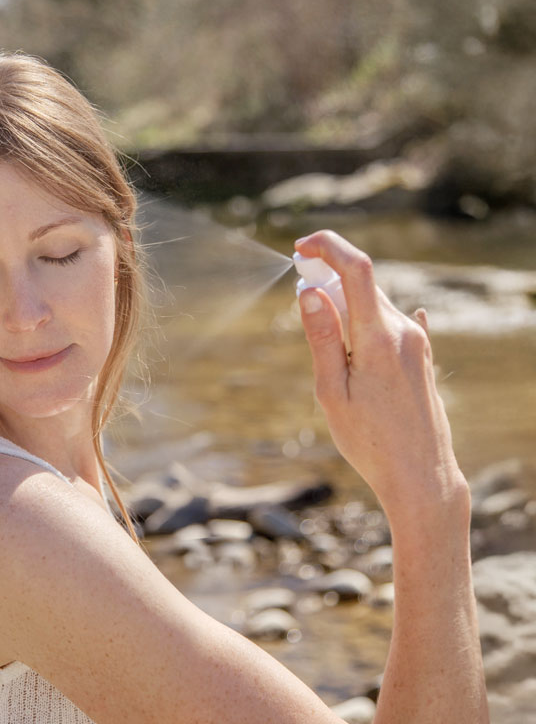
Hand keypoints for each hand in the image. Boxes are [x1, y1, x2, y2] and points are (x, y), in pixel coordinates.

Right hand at [294, 230, 466, 519]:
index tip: (300, 246)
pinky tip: (363, 330)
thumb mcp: (332, 391)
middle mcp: (404, 332)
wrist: (422, 477)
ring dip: (345, 303)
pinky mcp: (422, 358)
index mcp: (378, 337)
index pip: (356, 268)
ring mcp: (417, 344)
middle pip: (363, 285)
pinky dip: (368, 319)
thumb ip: (321, 337)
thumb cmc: (370, 441)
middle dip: (328, 278)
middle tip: (300, 292)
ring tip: (325, 337)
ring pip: (376, 305)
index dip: (328, 246)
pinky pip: (393, 323)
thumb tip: (309, 291)